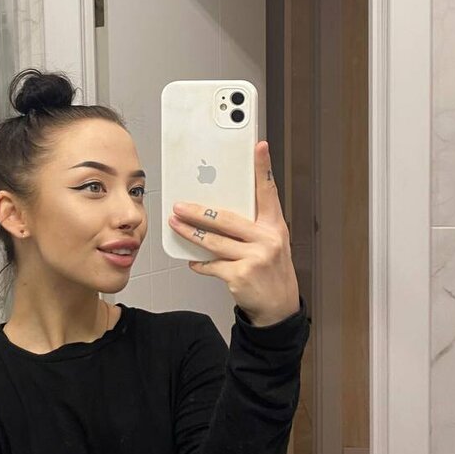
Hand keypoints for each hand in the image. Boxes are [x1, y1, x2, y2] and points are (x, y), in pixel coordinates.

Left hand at [167, 140, 299, 325]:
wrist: (279, 307)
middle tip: (179, 205)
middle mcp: (268, 239)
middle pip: (226, 218)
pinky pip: (212, 264)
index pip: (269, 192)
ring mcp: (255, 258)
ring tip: (175, 225)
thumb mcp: (270, 243)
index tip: (259, 146)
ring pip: (214, 241)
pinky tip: (192, 260)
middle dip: (198, 211)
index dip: (263, 168)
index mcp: (274, 226)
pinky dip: (200, 263)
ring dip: (190, 233)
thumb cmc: (271, 270)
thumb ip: (251, 226)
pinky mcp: (241, 276)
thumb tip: (217, 211)